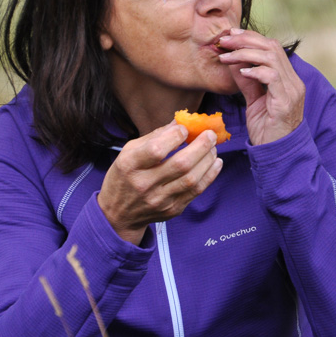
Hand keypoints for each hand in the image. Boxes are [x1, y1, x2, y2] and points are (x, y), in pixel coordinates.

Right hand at [98, 123, 222, 244]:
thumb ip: (154, 136)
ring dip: (208, 160)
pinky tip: (215, 163)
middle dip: (201, 146)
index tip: (184, 128)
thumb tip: (180, 123)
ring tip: (213, 148)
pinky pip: (196, 192)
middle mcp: (144, 184)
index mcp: (130, 165)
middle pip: (180, 165)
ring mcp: (159, 200)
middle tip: (210, 135)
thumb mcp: (129, 152)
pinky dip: (210, 175)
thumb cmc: (125, 176)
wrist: (119, 213)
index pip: (156, 149)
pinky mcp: (172, 210)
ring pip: (191, 179)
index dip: (175, 136)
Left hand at [218, 28, 304, 144]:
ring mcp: (292, 91)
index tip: (230, 34)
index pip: (272, 47)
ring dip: (246, 53)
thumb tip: (233, 61)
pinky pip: (272, 76)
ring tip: (227, 56)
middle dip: (246, 40)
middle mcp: (293, 82)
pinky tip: (242, 72)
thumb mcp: (254, 100)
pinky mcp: (285, 102)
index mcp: (288, 79)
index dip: (251, 37)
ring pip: (271, 58)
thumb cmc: (266, 130)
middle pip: (272, 47)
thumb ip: (247, 80)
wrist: (277, 154)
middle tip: (225, 40)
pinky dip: (255, 70)